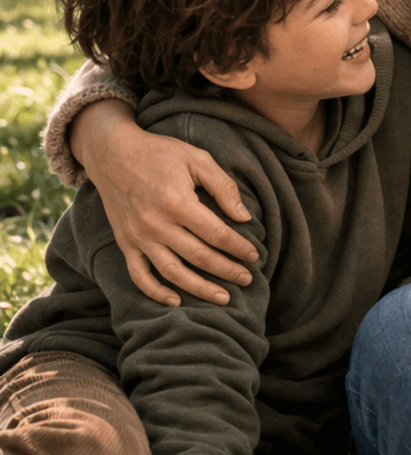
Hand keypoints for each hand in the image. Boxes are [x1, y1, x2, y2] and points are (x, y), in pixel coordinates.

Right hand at [70, 99, 258, 305]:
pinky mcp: (125, 242)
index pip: (217, 234)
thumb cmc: (160, 153)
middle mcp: (156, 224)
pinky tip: (176, 301)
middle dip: (227, 271)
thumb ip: (223, 187)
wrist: (112, 153)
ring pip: (173, 273)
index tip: (254, 256)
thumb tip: (244, 217)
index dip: (238, 248)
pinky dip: (156, 292)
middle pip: (199, 257)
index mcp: (177, 202)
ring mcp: (138, 237)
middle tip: (248, 279)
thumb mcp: (197, 159)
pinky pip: (139, 275)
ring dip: (199, 289)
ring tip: (222, 298)